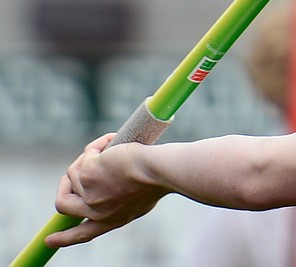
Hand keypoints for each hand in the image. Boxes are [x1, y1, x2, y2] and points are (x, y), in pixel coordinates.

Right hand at [45, 133, 165, 247]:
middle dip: (63, 187)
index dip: (63, 238)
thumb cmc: (160, 180)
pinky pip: (87, 153)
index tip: (50, 240)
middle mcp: (96, 212)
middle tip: (76, 169)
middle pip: (63, 205)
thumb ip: (121, 200)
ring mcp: (89, 193)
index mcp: (111, 220)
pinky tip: (114, 139)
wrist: (162, 171)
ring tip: (114, 147)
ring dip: (91, 156)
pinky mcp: (88, 173)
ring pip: (74, 173)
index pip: (81, 234)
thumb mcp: (141, 199)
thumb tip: (110, 186)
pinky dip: (99, 144)